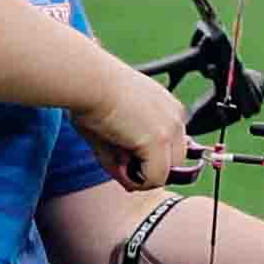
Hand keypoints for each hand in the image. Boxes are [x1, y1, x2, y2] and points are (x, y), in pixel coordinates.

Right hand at [72, 58, 193, 194]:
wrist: (88, 80)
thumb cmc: (91, 95)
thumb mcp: (115, 126)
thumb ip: (127, 154)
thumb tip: (131, 184)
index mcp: (166, 107)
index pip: (170, 146)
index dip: (147, 159)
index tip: (123, 156)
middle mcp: (174, 116)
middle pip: (173, 161)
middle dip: (147, 169)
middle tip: (119, 162)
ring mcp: (170, 129)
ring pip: (166, 173)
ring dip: (141, 176)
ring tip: (116, 160)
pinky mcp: (159, 140)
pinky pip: (155, 179)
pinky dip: (137, 181)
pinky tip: (118, 165)